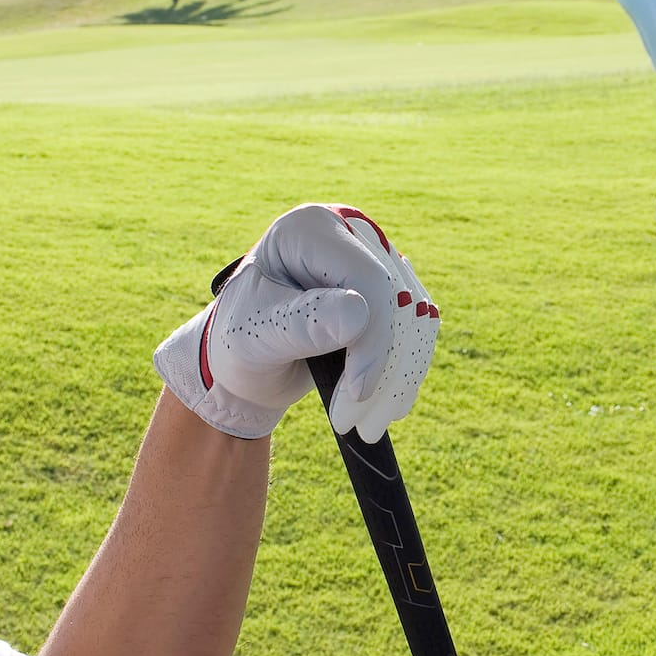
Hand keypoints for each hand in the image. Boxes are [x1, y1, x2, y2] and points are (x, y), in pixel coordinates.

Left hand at [155, 204, 438, 441]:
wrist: (244, 364)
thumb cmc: (238, 342)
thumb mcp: (257, 336)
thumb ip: (303, 323)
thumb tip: (360, 314)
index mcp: (310, 228)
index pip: (367, 278)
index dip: (372, 339)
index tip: (357, 394)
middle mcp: (350, 233)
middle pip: (398, 299)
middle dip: (386, 368)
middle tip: (362, 426)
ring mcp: (374, 260)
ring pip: (416, 319)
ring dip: (401, 377)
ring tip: (371, 425)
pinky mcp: (388, 292)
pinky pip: (417, 331)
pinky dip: (405, 373)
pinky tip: (386, 407)